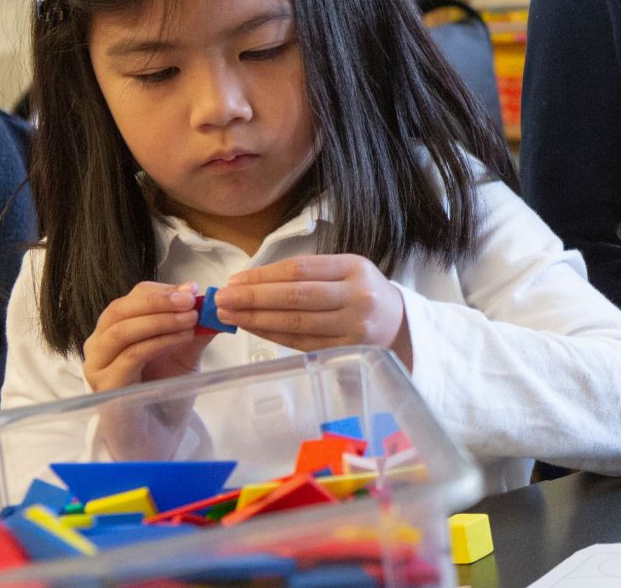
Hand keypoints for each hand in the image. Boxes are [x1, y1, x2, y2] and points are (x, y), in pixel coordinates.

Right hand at [82, 281, 217, 393]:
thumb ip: (195, 327)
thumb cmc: (166, 390)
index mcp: (113, 331)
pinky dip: (160, 341)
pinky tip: (184, 336)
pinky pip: (131, 356)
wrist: (159, 434)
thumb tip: (213, 301)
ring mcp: (98, 367)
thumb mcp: (184, 352)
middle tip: (191, 300)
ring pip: (122, 331)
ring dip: (160, 320)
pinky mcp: (106, 387)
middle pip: (120, 310)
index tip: (192, 289)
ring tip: (192, 318)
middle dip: (158, 301)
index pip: (131, 299)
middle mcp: (98, 346)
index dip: (161, 292)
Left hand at [215, 255, 410, 364]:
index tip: (235, 280)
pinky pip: (300, 342)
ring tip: (228, 315)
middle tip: (221, 299)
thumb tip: (250, 281)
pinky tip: (252, 329)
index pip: (301, 269)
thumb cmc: (362, 292)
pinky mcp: (344, 351)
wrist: (398, 324)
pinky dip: (271, 335)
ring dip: (256, 319)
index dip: (263, 275)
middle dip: (253, 298)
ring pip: (296, 322)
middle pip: (296, 296)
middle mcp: (357, 297)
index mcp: (356, 268)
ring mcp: (353, 327)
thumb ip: (308, 273)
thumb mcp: (346, 270)